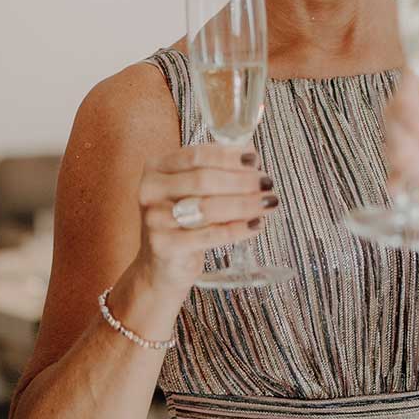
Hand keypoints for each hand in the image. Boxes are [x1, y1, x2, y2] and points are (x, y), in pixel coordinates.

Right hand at [129, 144, 274, 294]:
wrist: (162, 265)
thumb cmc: (183, 221)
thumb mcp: (194, 190)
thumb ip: (218, 169)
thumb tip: (250, 153)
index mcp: (157, 167)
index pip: (196, 155)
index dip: (228, 156)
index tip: (255, 160)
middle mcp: (150, 190)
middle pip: (203, 180)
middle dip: (241, 181)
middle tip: (267, 183)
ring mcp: (155, 219)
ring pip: (207, 207)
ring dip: (244, 204)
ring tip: (268, 203)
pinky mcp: (165, 245)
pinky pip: (210, 235)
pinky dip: (237, 229)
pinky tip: (256, 225)